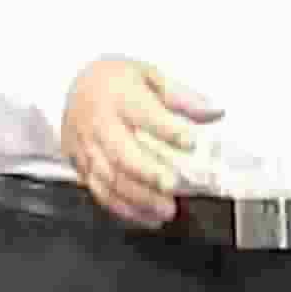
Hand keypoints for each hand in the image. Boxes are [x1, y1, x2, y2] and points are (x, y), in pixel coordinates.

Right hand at [59, 56, 221, 225]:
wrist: (77, 84)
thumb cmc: (116, 80)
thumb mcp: (150, 75)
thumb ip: (182, 96)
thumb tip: (213, 112)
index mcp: (120, 95)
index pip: (144, 114)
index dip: (168, 130)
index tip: (191, 142)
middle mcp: (100, 122)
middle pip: (121, 153)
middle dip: (148, 173)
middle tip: (173, 186)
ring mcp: (87, 145)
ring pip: (109, 178)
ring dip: (139, 199)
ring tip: (166, 210)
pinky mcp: (79, 163)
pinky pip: (98, 191)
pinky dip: (122, 209)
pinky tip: (146, 216)